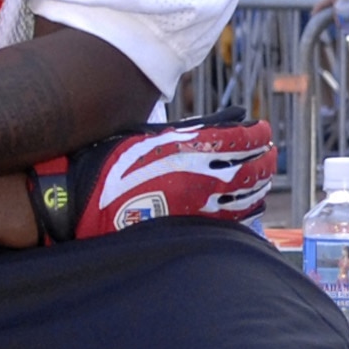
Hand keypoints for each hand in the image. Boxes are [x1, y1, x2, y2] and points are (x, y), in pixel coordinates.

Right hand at [30, 115, 274, 239]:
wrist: (77, 204)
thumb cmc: (107, 163)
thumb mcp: (150, 135)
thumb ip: (193, 128)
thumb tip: (233, 119)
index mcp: (187, 150)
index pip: (238, 141)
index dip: (256, 135)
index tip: (264, 131)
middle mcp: (197, 179)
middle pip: (248, 170)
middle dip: (264, 160)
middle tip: (270, 153)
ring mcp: (195, 207)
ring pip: (244, 197)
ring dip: (259, 185)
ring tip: (265, 175)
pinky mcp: (188, 229)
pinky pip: (229, 220)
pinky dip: (245, 210)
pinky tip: (250, 204)